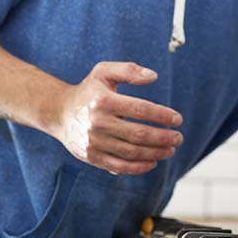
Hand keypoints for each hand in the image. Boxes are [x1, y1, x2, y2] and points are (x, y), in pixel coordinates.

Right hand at [54, 62, 182, 174]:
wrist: (58, 112)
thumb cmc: (89, 91)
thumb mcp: (104, 72)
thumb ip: (129, 70)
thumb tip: (153, 76)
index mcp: (103, 101)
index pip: (140, 109)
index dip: (162, 115)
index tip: (177, 119)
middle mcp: (97, 123)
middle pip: (138, 134)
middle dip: (163, 137)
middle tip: (178, 138)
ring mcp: (93, 142)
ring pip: (131, 152)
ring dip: (156, 153)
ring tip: (171, 150)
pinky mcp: (90, 157)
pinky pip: (118, 166)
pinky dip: (138, 167)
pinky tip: (153, 162)